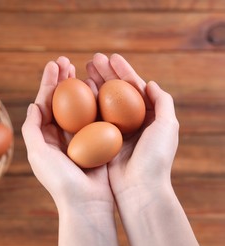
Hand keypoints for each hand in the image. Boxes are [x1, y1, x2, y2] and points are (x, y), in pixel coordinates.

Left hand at [22, 56, 118, 245]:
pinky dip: (95, 100)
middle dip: (62, 80)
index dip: (48, 83)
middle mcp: (60, 134)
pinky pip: (95, 116)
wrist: (86, 202)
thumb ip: (32, 129)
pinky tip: (98, 86)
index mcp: (44, 136)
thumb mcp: (38, 154)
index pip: (45, 103)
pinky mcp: (96, 140)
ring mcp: (79, 136)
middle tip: (66, 60)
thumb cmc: (59, 180)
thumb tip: (33, 105)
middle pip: (60, 101)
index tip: (54, 64)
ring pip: (78, 105)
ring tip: (80, 67)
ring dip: (78, 86)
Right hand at [86, 53, 178, 201]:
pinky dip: (86, 105)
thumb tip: (150, 83)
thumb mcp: (167, 126)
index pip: (133, 87)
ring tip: (82, 70)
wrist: (139, 188)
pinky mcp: (100, 140)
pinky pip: (92, 118)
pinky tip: (78, 93)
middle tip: (92, 59)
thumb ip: (162, 102)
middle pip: (115, 91)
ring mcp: (113, 130)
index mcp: (147, 116)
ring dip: (93, 85)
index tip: (111, 57)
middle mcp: (129, 121)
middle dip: (104, 73)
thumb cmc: (155, 157)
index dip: (123, 70)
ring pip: (101, 102)